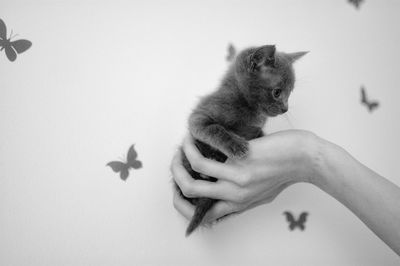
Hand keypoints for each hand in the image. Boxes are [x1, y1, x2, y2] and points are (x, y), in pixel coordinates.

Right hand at [171, 130, 318, 224]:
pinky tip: (192, 140)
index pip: (204, 215)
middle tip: (174, 163)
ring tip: (180, 148)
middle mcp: (234, 196)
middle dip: (176, 179)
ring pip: (192, 179)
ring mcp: (235, 181)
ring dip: (179, 162)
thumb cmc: (286, 172)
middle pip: (191, 196)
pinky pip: (203, 159)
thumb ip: (241, 199)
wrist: (305, 158)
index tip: (179, 188)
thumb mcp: (262, 195)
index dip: (185, 205)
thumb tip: (222, 197)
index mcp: (239, 204)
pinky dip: (191, 149)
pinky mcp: (239, 163)